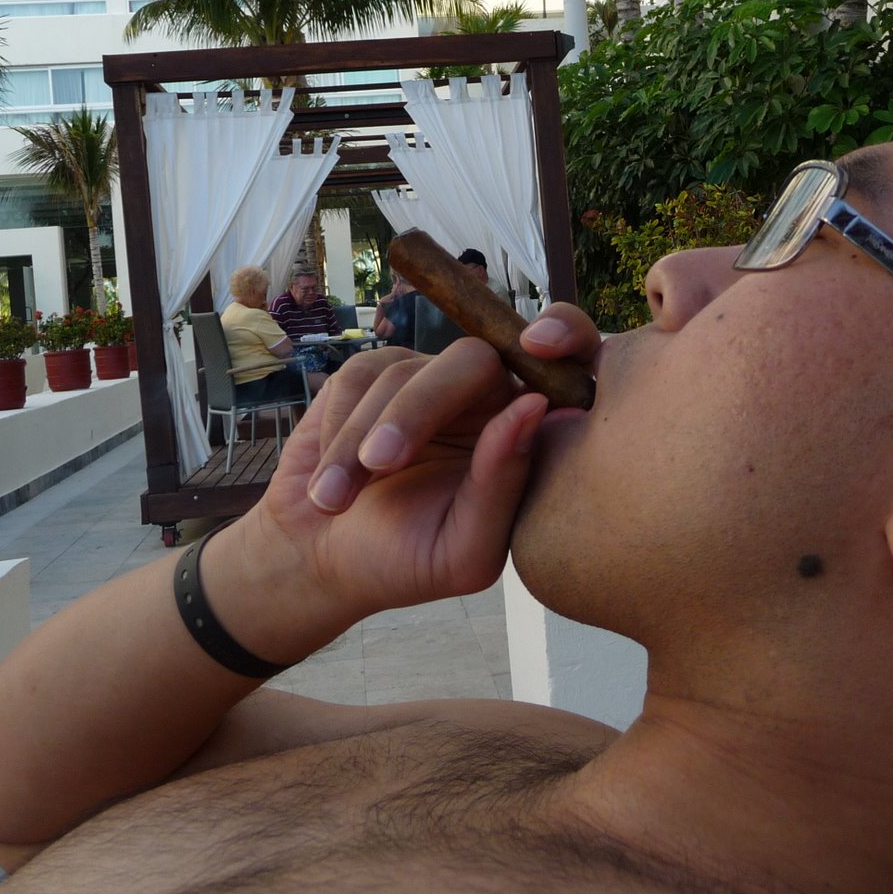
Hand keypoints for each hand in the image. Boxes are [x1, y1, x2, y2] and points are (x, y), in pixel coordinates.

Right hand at [247, 304, 600, 623]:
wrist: (321, 558)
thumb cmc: (405, 561)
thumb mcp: (463, 550)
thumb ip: (503, 485)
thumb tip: (533, 406)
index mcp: (527, 436)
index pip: (570, 361)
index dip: (566, 332)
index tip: (542, 342)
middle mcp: (486, 398)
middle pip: (473, 360)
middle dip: (420, 409)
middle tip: (381, 463)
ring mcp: (428, 380)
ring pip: (405, 373)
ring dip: (360, 439)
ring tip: (335, 499)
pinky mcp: (375, 373)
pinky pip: (359, 376)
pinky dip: (337, 431)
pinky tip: (330, 478)